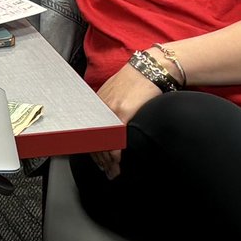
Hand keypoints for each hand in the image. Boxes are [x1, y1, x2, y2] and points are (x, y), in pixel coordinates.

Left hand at [91, 59, 159, 178]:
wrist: (151, 68)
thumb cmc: (138, 80)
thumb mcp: (117, 93)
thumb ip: (111, 106)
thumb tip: (110, 123)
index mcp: (97, 102)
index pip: (89, 131)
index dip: (91, 148)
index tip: (97, 160)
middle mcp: (100, 106)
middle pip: (93, 139)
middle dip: (99, 159)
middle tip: (106, 171)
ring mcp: (110, 110)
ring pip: (102, 141)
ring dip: (107, 161)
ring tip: (112, 172)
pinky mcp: (123, 112)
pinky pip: (114, 138)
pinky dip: (115, 154)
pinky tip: (117, 163)